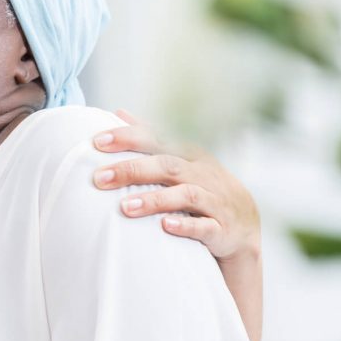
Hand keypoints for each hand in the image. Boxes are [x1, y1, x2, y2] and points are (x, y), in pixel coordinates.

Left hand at [91, 110, 260, 261]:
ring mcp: (213, 200)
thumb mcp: (180, 157)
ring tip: (124, 207)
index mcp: (187, 155)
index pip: (156, 140)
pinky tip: (165, 226)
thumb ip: (150, 136)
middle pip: (166, 166)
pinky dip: (186, 226)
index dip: (128, 138)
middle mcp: (200, 174)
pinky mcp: (220, 228)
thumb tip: (119, 112)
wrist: (244, 222)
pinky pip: (205, 226)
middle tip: (99, 178)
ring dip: (154, 200)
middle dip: (132, 170)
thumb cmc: (202, 185)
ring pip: (185, 195)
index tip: (97, 141)